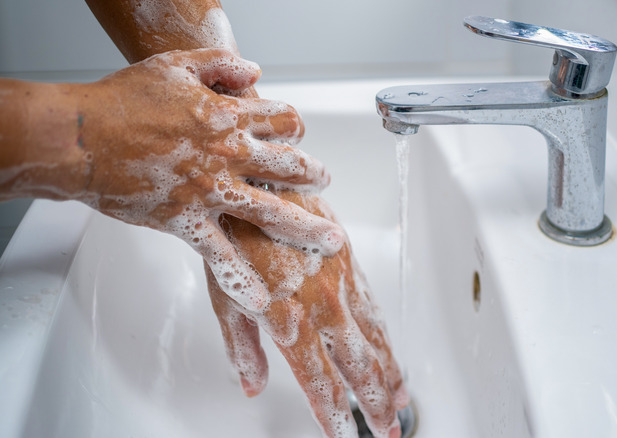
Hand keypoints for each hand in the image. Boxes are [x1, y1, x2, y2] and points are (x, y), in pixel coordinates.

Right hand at [74, 48, 344, 313]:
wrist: (80, 139)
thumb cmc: (122, 100)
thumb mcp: (176, 65)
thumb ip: (221, 64)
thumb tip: (255, 71)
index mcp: (229, 116)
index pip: (284, 121)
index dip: (295, 127)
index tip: (297, 134)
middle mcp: (228, 154)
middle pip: (290, 166)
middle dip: (314, 176)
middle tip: (325, 183)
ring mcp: (210, 191)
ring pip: (272, 212)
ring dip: (306, 228)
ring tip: (331, 242)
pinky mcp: (185, 221)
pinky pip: (219, 256)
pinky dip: (240, 281)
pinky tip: (261, 303)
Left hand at [207, 191, 407, 437]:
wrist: (261, 182)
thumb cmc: (235, 234)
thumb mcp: (226, 297)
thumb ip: (244, 347)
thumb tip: (252, 385)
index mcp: (291, 322)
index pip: (321, 383)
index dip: (335, 415)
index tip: (344, 436)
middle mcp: (324, 307)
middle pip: (359, 368)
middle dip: (376, 403)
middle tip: (388, 430)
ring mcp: (342, 284)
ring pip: (375, 339)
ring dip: (390, 372)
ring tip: (401, 399)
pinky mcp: (349, 263)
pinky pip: (373, 307)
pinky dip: (385, 335)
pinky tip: (390, 348)